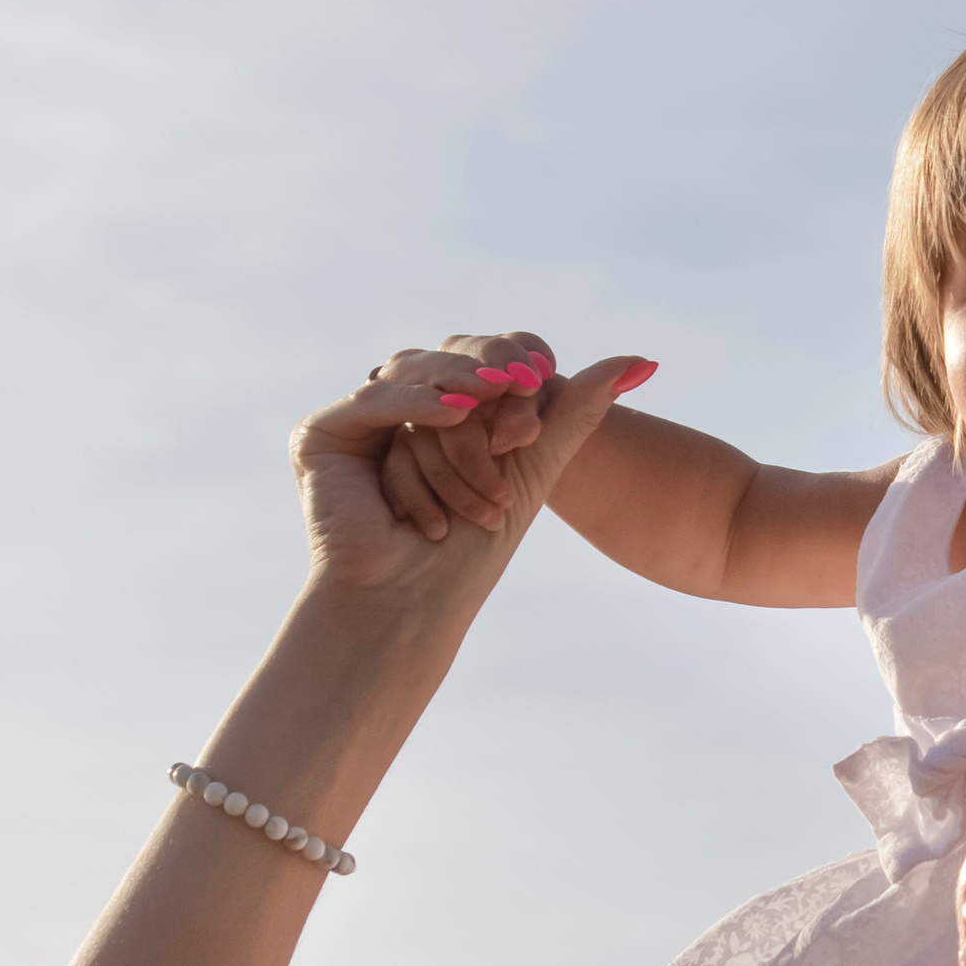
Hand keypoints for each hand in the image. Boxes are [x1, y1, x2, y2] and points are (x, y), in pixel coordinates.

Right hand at [291, 354, 651, 600]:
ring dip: (461, 415)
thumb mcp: (535, 468)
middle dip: (490, 385)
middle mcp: (395, 413)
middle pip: (449, 368)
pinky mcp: (319, 435)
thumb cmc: (470, 552)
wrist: (411, 605)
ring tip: (495, 423)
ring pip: (418, 381)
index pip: (478, 366)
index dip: (511, 366)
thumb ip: (578, 410)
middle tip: (525, 390)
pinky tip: (458, 415)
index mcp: (437, 417)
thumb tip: (645, 361)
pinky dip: (420, 405)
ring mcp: (355, 422)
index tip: (543, 377)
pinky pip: (379, 400)